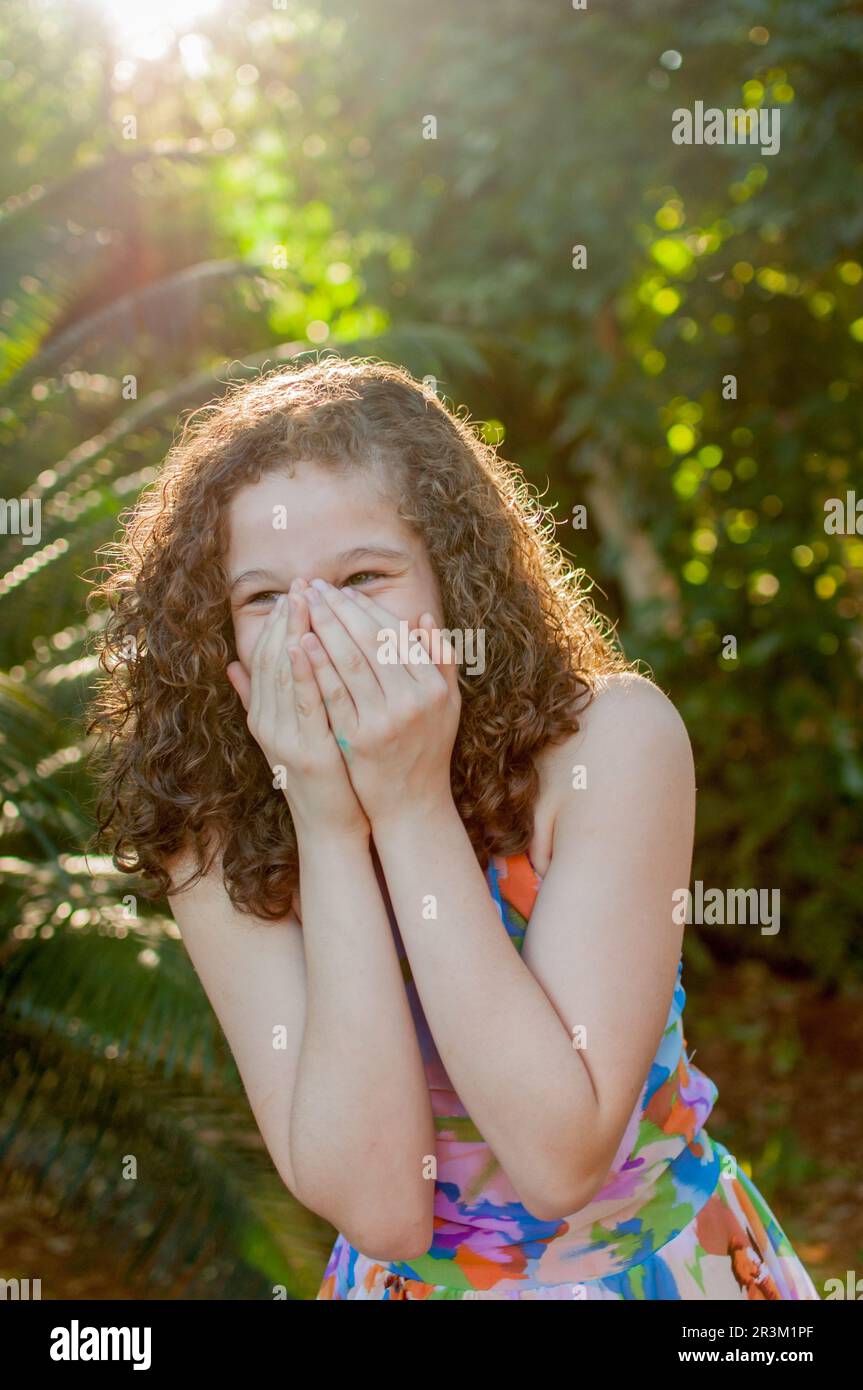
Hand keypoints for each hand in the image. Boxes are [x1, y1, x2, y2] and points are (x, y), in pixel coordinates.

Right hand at [226, 581, 369, 840]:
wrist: (331, 826)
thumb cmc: (321, 776)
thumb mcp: (287, 732)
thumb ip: (259, 700)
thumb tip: (230, 665)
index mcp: (263, 716)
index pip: (263, 657)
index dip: (276, 622)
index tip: (292, 592)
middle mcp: (266, 723)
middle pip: (271, 659)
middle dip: (287, 619)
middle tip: (300, 583)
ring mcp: (283, 737)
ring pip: (283, 675)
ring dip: (294, 634)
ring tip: (305, 601)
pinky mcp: (305, 750)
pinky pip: (303, 703)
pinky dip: (302, 672)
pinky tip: (306, 645)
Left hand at [298, 578, 461, 826]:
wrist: (411, 804)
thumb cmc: (427, 748)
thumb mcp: (447, 704)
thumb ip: (440, 659)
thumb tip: (422, 618)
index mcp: (434, 687)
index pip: (395, 636)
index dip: (366, 610)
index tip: (343, 592)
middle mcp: (412, 701)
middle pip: (370, 642)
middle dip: (339, 610)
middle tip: (315, 587)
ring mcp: (384, 721)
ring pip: (350, 662)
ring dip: (324, 628)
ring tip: (303, 605)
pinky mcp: (357, 740)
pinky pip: (332, 695)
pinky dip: (316, 666)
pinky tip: (300, 643)